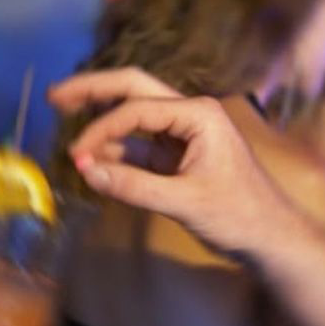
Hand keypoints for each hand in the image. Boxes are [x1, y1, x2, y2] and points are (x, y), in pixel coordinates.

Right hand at [48, 67, 294, 254]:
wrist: (270, 236)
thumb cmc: (238, 214)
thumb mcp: (184, 201)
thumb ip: (133, 186)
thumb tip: (84, 171)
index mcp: (198, 113)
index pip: (137, 110)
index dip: (101, 129)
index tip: (75, 155)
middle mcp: (190, 113)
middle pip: (134, 89)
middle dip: (94, 90)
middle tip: (55, 95)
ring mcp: (183, 131)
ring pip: (135, 113)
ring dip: (103, 119)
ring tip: (64, 119)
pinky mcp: (178, 152)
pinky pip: (140, 143)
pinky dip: (116, 148)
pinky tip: (94, 156)